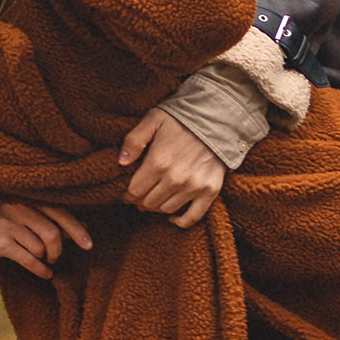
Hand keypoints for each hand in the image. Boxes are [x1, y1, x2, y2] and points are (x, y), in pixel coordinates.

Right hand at [0, 200, 93, 280]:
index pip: (60, 212)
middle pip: (52, 233)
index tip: (89, 245)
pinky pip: (28, 259)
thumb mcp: (27, 215)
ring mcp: (8, 224)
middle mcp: (19, 207)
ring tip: (44, 260)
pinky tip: (45, 273)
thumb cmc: (4, 219)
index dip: (77, 230)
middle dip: (58, 250)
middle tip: (56, 257)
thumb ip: (53, 219)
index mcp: (29, 197)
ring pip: (39, 248)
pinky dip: (40, 269)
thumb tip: (85, 226)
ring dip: (46, 258)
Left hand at [119, 109, 226, 228]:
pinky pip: (193, 217)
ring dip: (157, 207)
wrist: (218, 117)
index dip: (127, 193)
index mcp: (158, 162)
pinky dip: (180, 221)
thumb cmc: (182, 118)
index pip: (134, 191)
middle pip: (148, 203)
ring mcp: (194, 186)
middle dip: (140, 200)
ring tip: (155, 198)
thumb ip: (134, 141)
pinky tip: (172, 217)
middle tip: (140, 194)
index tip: (127, 191)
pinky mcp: (210, 190)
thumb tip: (121, 162)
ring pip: (166, 209)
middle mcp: (175, 178)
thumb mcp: (153, 120)